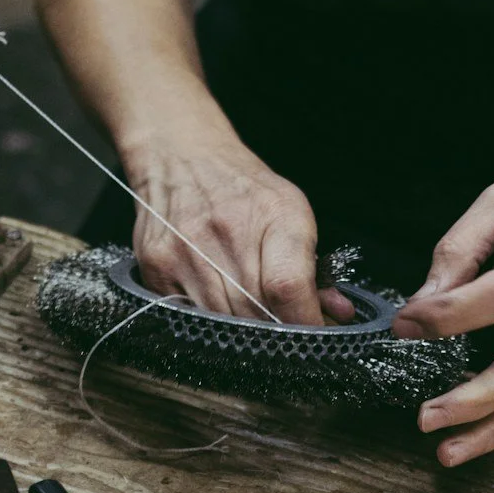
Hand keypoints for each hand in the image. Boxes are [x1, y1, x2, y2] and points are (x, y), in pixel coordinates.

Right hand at [126, 137, 353, 324]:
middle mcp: (225, 231)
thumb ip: (315, 267)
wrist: (181, 157)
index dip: (304, 323)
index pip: (288, 287)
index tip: (313, 335)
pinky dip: (208, 322)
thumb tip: (337, 314)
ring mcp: (185, 252)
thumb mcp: (291, 212)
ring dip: (241, 330)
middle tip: (282, 325)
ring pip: (222, 323)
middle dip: (275, 330)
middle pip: (255, 314)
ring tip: (250, 314)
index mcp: (273, 215)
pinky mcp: (156, 268)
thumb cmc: (242, 189)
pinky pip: (189, 317)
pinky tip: (216, 303)